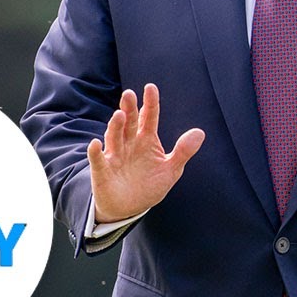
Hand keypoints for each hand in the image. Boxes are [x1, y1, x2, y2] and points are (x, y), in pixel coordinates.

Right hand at [87, 84, 204, 222]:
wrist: (129, 208)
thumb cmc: (150, 185)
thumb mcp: (171, 169)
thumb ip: (183, 151)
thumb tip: (200, 132)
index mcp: (146, 140)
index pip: (149, 117)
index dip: (150, 103)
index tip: (150, 88)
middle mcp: (129, 143)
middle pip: (129, 122)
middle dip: (129, 109)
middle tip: (129, 94)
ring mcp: (115, 155)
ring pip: (114, 137)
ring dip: (115, 126)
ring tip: (119, 115)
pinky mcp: (103, 171)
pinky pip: (98, 159)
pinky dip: (96, 152)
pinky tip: (96, 143)